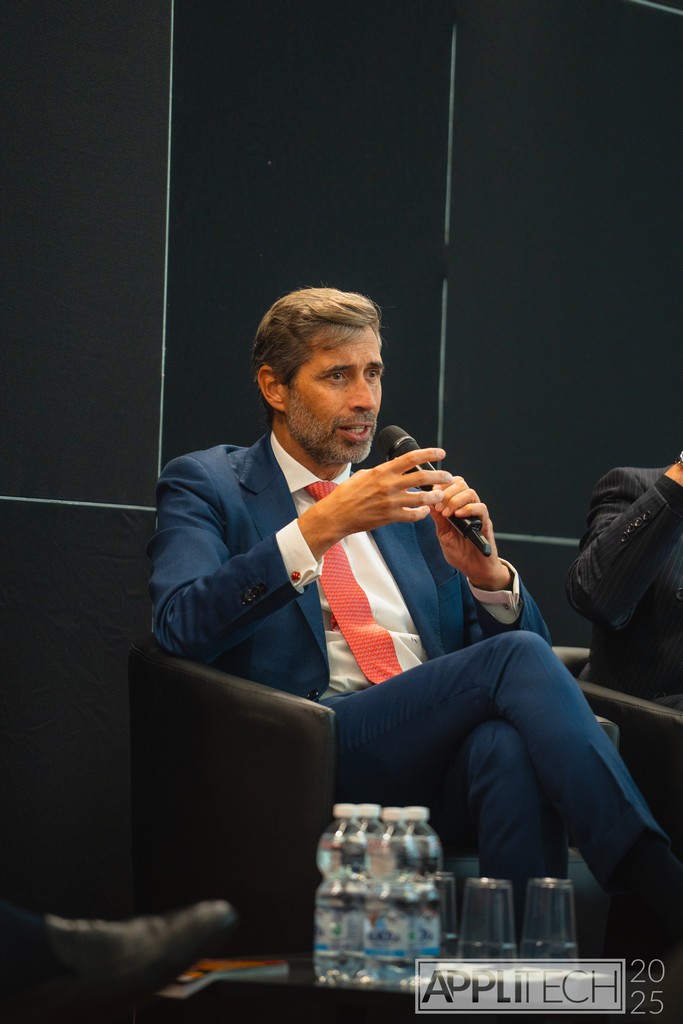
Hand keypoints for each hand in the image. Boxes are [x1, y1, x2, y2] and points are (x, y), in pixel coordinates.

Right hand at [299, 447, 453, 558]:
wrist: (337, 514)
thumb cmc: (346, 494)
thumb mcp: (362, 475)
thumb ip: (380, 472)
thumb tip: (390, 468)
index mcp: (383, 471)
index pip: (411, 458)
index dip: (429, 454)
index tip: (440, 453)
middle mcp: (388, 485)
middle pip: (422, 478)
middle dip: (439, 477)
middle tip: (448, 476)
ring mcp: (390, 502)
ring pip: (421, 498)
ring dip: (435, 497)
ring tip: (441, 495)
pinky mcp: (390, 517)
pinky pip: (412, 515)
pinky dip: (421, 513)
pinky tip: (425, 511)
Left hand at [429, 476, 511, 589]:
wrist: (475, 569)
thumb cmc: (460, 553)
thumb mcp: (443, 534)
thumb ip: (438, 519)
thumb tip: (429, 503)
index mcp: (457, 508)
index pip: (452, 484)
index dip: (442, 485)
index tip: (432, 494)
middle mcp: (468, 508)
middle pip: (461, 484)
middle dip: (447, 492)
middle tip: (439, 506)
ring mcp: (477, 515)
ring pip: (470, 493)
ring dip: (455, 500)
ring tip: (447, 513)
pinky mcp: (486, 523)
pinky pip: (481, 508)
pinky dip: (468, 509)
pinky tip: (458, 516)